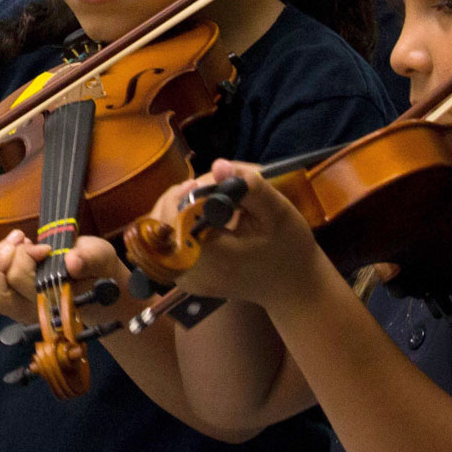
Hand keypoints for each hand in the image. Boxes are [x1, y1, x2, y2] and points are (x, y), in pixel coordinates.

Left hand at [0, 230, 130, 324]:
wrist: (94, 281)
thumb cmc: (96, 269)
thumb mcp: (101, 257)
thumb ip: (89, 259)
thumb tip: (72, 260)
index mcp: (56, 304)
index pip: (26, 285)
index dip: (27, 259)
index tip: (45, 248)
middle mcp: (34, 312)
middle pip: (4, 286)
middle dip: (11, 255)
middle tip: (27, 240)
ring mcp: (20, 309)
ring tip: (17, 241)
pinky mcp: (10, 300)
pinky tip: (13, 248)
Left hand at [157, 159, 331, 307]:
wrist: (292, 286)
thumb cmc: (289, 249)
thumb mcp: (278, 212)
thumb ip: (249, 187)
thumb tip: (218, 164)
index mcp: (210, 258)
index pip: (170, 221)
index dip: (180, 196)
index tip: (202, 184)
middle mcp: (190, 273)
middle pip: (158, 226)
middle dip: (177, 199)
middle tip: (204, 188)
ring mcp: (185, 280)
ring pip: (158, 234)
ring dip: (177, 209)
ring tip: (206, 200)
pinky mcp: (185, 279)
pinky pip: (167, 245)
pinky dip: (179, 224)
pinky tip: (202, 217)